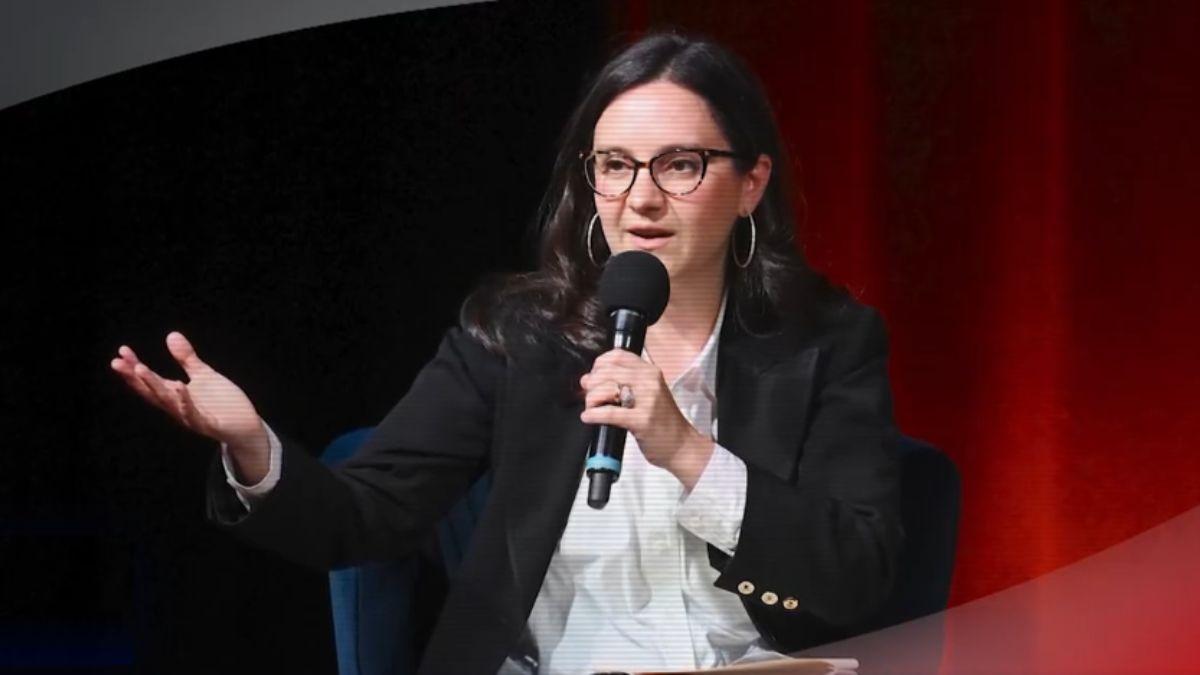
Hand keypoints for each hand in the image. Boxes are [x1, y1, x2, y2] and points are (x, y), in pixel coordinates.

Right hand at [110, 331, 269, 482]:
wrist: (245, 425)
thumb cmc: (222, 402)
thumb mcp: (204, 375)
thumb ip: (186, 358)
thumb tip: (171, 334)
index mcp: (175, 395)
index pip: (149, 381)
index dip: (133, 368)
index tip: (121, 351)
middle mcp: (178, 408)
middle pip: (151, 392)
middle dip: (134, 377)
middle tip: (117, 362)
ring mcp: (191, 417)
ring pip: (168, 402)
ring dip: (154, 386)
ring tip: (140, 368)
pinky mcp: (209, 424)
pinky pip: (194, 414)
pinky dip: (185, 402)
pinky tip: (179, 386)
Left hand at [578, 349, 712, 488]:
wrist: (682, 445)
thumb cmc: (662, 421)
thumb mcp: (647, 394)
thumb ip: (622, 383)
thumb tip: (587, 379)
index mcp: (651, 372)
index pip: (617, 356)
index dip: (599, 365)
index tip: (594, 376)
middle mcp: (650, 382)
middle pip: (607, 372)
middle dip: (591, 384)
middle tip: (590, 396)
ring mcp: (648, 400)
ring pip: (606, 390)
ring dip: (591, 399)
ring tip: (591, 408)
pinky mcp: (642, 420)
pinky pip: (610, 413)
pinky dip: (594, 414)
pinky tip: (589, 417)